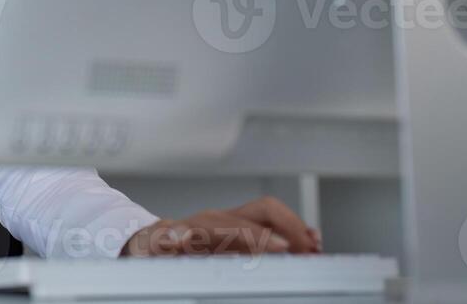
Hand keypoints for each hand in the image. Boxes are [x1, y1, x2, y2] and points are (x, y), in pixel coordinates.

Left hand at [122, 196, 320, 256]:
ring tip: (316, 248)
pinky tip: (311, 240)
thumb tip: (167, 238)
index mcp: (202, 225)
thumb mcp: (155, 252)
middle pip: (263, 211)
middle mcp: (219, 218)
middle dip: (289, 228)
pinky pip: (271, 222)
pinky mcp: (240, 228)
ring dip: (295, 228)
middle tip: (309, 252)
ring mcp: (231, 220)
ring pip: (271, 214)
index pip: (239, 226)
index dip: (262, 237)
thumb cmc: (155, 254)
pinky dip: (292, 230)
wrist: (150, 244)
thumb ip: (164, 245)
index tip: (283, 249)